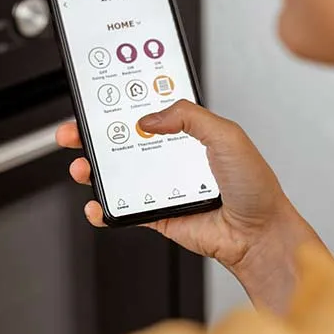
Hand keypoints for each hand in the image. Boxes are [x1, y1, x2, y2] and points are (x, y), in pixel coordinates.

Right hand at [57, 100, 324, 312]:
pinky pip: (123, 210)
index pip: (147, 110)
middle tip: (74, 132)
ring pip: (116, 174)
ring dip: (92, 170)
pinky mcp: (157, 214)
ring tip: (82, 167)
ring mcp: (161, 186)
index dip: (120, 104)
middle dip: (93, 135)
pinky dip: (104, 209)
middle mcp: (171, 157)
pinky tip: (98, 204)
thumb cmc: (254, 186)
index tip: (97, 99)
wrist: (260, 235)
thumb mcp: (227, 134)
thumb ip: (188, 116)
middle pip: (122, 140)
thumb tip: (150, 118)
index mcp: (187, 132)